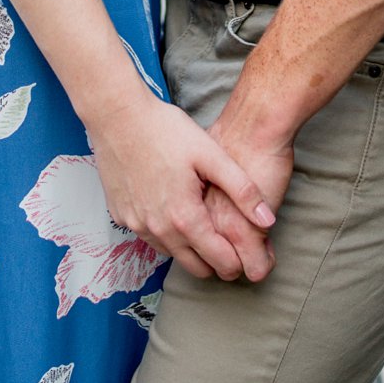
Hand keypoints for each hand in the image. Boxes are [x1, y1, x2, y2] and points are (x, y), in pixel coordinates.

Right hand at [90, 93, 276, 282]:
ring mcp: (136, 224)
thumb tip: (268, 221)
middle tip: (226, 241)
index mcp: (185, 218)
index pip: (220, 262)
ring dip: (189, 248)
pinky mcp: (120, 215)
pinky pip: (149, 237)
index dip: (239, 262)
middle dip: (216, 262)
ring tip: (201, 222)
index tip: (246, 251)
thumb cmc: (164, 130)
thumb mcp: (211, 154)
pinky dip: (164, 232)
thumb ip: (243, 190)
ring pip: (172, 254)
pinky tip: (171, 207)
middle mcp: (158, 229)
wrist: (115, 113)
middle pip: (197, 268)